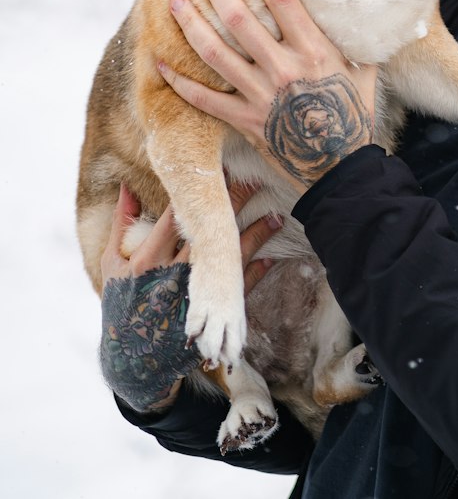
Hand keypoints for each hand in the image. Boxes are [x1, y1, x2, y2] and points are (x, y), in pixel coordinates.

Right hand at [100, 179, 281, 411]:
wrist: (133, 362)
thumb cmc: (120, 305)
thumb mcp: (112, 265)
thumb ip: (121, 224)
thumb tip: (127, 185)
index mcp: (147, 260)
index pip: (175, 218)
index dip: (195, 191)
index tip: (216, 166)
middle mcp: (172, 276)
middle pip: (208, 234)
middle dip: (232, 206)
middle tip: (254, 180)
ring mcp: (193, 298)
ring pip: (228, 261)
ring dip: (253, 237)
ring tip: (274, 215)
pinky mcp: (209, 317)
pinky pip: (237, 294)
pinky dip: (254, 274)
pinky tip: (269, 256)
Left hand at [159, 0, 377, 188]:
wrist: (340, 168)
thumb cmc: (354, 113)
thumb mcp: (363, 68)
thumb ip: (354, 37)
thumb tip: (362, 3)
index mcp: (314, 49)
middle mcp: (284, 68)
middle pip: (241, 20)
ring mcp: (260, 95)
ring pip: (216, 53)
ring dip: (192, 25)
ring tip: (175, 2)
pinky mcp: (244, 120)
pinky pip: (204, 99)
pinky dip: (180, 82)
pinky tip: (161, 63)